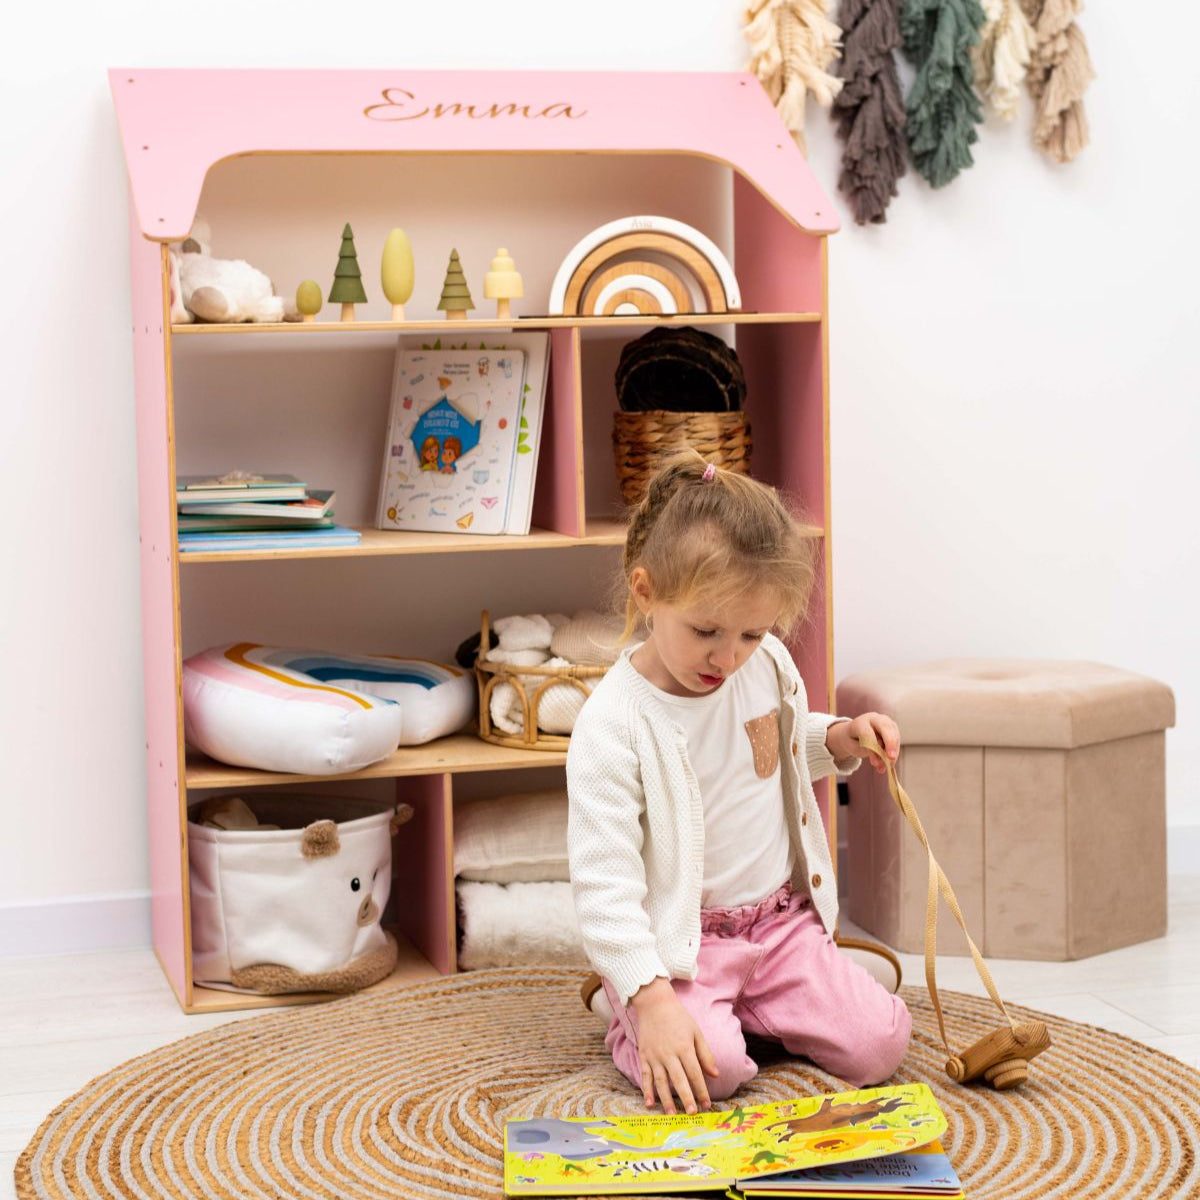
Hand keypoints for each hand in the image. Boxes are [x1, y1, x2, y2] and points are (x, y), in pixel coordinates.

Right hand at [629, 978, 718, 1113]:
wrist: (654, 1004)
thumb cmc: (679, 1018)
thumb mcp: (696, 1032)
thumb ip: (705, 1054)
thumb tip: (715, 1074)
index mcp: (684, 1047)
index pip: (695, 1073)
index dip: (701, 1090)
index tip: (707, 1105)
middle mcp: (669, 1054)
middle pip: (679, 1080)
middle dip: (686, 1098)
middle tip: (692, 1114)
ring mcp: (654, 1056)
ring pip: (661, 1081)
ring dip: (666, 1099)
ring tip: (672, 1114)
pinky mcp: (644, 1056)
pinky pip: (645, 1076)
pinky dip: (646, 1090)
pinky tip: (649, 1104)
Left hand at [827, 712, 900, 772]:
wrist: (854, 733)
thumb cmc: (853, 740)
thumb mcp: (854, 747)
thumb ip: (867, 750)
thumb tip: (881, 758)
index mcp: (861, 722)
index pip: (868, 733)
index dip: (873, 746)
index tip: (875, 761)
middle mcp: (875, 719)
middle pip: (885, 727)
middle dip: (890, 743)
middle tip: (891, 758)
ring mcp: (886, 722)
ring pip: (894, 735)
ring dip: (892, 753)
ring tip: (884, 767)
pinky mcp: (893, 728)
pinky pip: (897, 741)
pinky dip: (894, 754)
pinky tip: (887, 765)